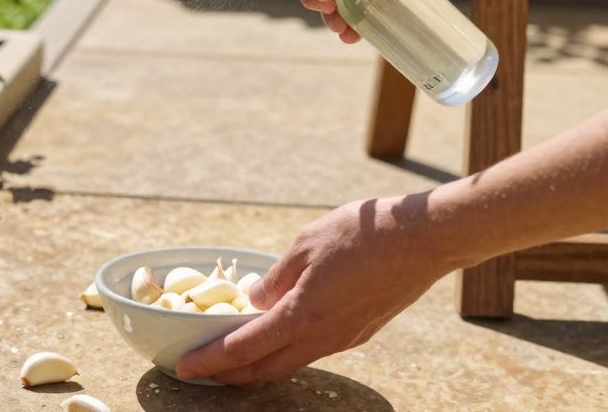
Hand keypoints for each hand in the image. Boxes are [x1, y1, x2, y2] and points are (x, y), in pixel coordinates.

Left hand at [175, 196, 454, 384]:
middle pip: (265, 369)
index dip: (210, 361)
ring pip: (291, 362)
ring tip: (231, 356)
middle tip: (201, 371)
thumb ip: (275, 276)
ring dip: (258, 364)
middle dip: (229, 375)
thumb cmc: (363, 233)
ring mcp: (345, 338)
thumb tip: (254, 300)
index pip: (243, 349)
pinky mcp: (361, 332)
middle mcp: (323, 337)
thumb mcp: (305, 244)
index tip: (183, 367)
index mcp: (302, 315)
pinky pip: (313, 349)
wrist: (424, 240)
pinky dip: (286, 350)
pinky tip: (276, 335)